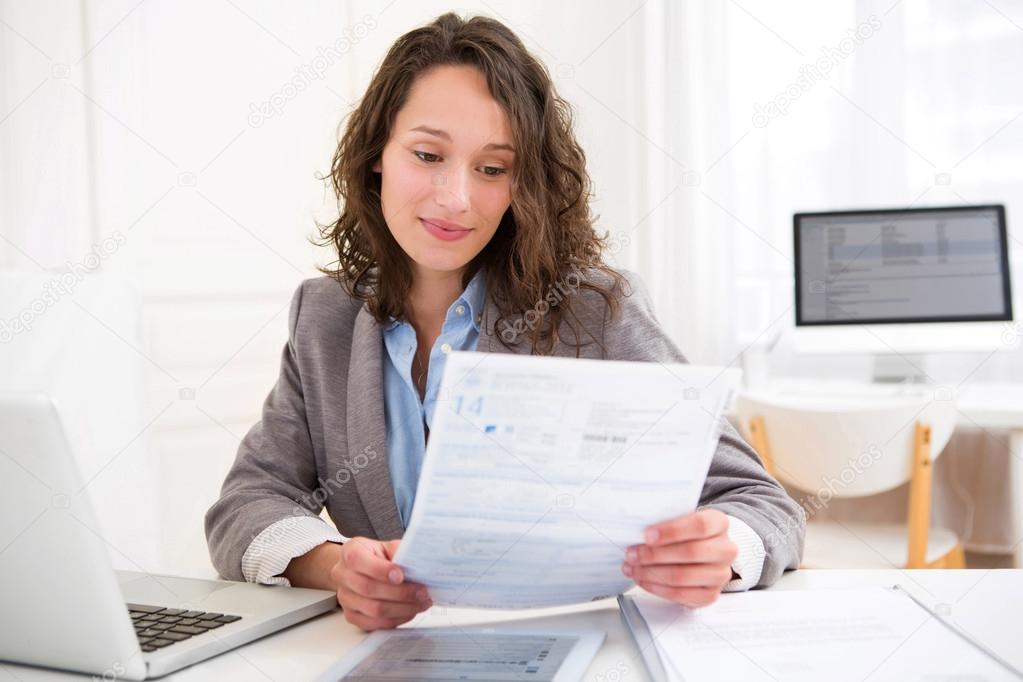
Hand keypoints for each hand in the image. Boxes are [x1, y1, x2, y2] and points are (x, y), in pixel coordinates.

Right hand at [329, 537, 432, 630]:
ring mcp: (345, 598)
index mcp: (351, 551)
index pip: (358, 560)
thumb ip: (401, 553)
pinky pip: (375, 623)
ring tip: (420, 603)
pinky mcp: (352, 616)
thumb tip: (421, 565)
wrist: (363, 569)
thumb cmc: (378, 557)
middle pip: (368, 588)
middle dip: (400, 592)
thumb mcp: (389, 547)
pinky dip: (396, 619)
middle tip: (422, 592)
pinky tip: (410, 611)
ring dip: (402, 608)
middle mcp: (342, 575)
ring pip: (373, 609)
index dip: (381, 570)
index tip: (401, 575)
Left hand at [621, 509, 737, 607]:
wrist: (703, 552)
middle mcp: (725, 549)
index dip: (671, 531)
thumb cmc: (686, 533)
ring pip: (683, 576)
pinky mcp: (711, 595)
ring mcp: (720, 574)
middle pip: (690, 552)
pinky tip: (643, 579)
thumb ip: (665, 520)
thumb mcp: (679, 519)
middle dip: (654, 554)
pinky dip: (657, 588)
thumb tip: (636, 529)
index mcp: (719, 523)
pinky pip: (681, 595)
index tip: (647, 535)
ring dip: (651, 573)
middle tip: (631, 554)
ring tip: (631, 567)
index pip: (700, 525)